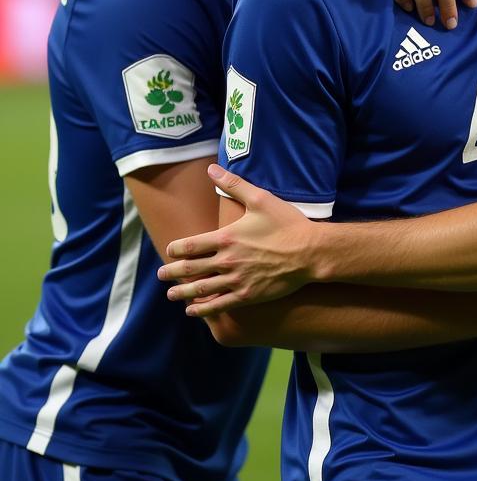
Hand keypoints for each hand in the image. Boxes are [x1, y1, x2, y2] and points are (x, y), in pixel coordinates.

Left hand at [158, 165, 316, 316]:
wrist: (310, 252)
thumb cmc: (287, 223)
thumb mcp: (261, 199)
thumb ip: (234, 184)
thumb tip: (212, 169)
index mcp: (227, 237)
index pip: (190, 245)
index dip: (175, 249)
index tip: (170, 251)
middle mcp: (227, 261)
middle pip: (190, 269)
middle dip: (172, 272)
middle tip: (161, 276)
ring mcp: (236, 280)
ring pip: (200, 290)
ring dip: (182, 293)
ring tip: (171, 295)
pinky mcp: (247, 295)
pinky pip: (218, 306)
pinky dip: (202, 310)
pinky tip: (194, 310)